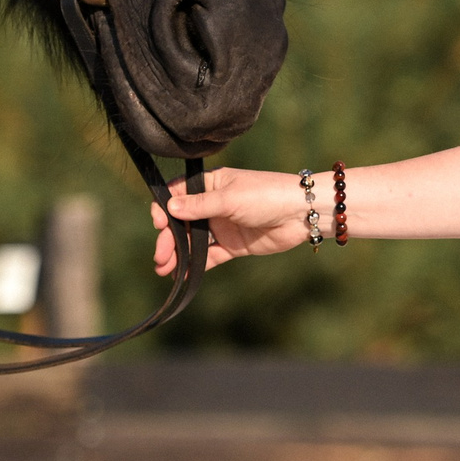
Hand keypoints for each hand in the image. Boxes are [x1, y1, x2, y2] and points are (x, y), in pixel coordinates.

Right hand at [148, 167, 316, 274]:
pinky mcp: (233, 245)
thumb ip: (200, 206)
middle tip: (160, 257)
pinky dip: (196, 265)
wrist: (301, 214)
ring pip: (193, 241)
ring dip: (178, 254)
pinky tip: (182, 276)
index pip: (178, 194)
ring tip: (163, 269)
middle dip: (168, 239)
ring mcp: (223, 225)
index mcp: (212, 184)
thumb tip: (169, 207)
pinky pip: (209, 256)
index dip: (164, 208)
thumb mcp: (230, 198)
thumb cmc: (266, 196)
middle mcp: (214, 204)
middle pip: (182, 222)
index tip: (158, 224)